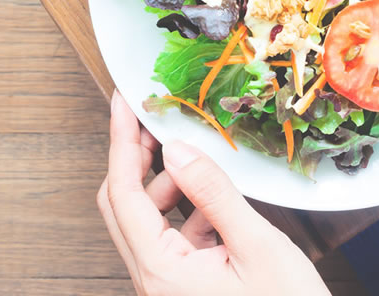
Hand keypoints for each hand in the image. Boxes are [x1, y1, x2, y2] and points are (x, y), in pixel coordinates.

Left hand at [98, 90, 329, 295]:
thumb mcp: (257, 246)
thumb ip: (214, 195)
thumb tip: (178, 148)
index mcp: (161, 270)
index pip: (124, 194)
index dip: (122, 142)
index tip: (125, 102)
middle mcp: (154, 279)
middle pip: (124, 206)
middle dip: (140, 159)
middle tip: (161, 119)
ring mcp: (168, 285)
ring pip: (149, 221)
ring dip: (170, 186)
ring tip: (205, 165)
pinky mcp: (186, 286)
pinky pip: (174, 238)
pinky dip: (190, 212)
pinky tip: (219, 202)